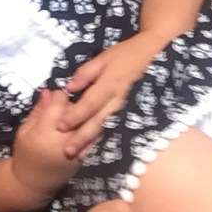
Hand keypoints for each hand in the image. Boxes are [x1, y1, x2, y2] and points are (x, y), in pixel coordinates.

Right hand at [12, 90, 81, 200]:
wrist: (34, 184)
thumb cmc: (25, 155)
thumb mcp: (24, 131)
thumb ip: (38, 111)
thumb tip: (48, 91)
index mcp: (45, 133)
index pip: (60, 102)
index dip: (57, 96)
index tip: (53, 99)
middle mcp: (66, 139)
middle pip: (78, 109)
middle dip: (72, 104)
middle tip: (61, 108)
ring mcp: (79, 148)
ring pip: (90, 120)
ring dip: (82, 114)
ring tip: (71, 117)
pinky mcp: (87, 154)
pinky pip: (95, 133)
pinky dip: (90, 125)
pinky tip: (80, 126)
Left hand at [57, 32, 167, 154]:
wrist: (151, 56)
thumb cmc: (123, 55)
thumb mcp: (103, 58)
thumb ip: (85, 73)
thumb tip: (69, 89)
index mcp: (110, 84)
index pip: (90, 103)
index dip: (75, 115)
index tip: (60, 126)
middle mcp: (117, 100)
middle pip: (98, 121)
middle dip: (82, 137)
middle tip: (68, 151)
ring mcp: (124, 108)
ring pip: (106, 128)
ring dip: (92, 143)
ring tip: (79, 157)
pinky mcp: (127, 112)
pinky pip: (113, 128)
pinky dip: (103, 140)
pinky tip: (94, 150)